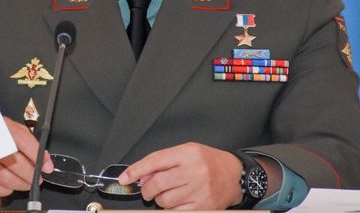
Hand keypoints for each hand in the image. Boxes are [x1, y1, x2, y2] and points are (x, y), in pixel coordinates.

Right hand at [0, 117, 52, 195]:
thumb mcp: (8, 126)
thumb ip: (27, 140)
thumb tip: (44, 158)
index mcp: (0, 126)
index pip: (24, 142)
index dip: (38, 156)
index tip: (46, 166)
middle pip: (16, 163)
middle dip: (31, 174)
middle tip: (37, 177)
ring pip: (5, 178)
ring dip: (20, 184)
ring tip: (27, 183)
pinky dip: (4, 190)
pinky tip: (9, 187)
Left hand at [118, 142, 243, 209]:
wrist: (234, 175)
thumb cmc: (209, 162)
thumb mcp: (187, 152)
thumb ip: (164, 161)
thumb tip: (141, 174)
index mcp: (188, 153)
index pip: (155, 161)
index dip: (136, 170)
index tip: (125, 178)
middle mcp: (194, 170)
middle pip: (157, 183)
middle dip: (147, 189)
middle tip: (148, 189)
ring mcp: (199, 190)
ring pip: (164, 200)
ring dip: (160, 200)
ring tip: (169, 193)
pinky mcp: (203, 206)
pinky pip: (176, 212)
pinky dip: (171, 209)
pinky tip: (178, 201)